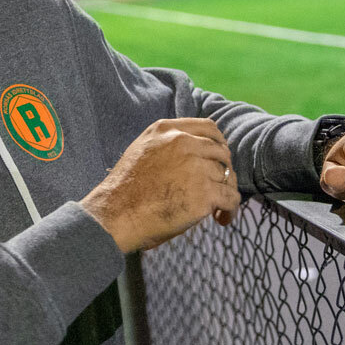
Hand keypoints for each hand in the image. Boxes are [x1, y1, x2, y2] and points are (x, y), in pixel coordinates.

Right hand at [82, 118, 242, 253]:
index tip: (220, 158)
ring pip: (227, 176)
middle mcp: (183, 143)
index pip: (209, 127)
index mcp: (167, 130)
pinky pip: (230, 197)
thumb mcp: (142, 149)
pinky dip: (229, 208)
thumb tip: (194, 150)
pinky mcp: (203, 193)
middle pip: (221, 153)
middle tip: (219, 188)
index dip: (219, 143)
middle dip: (224, 170)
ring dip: (225, 192)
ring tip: (219, 208)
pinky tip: (221, 216)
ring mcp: (195, 167)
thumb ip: (166, 144)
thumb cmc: (124, 190)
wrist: (114, 214)